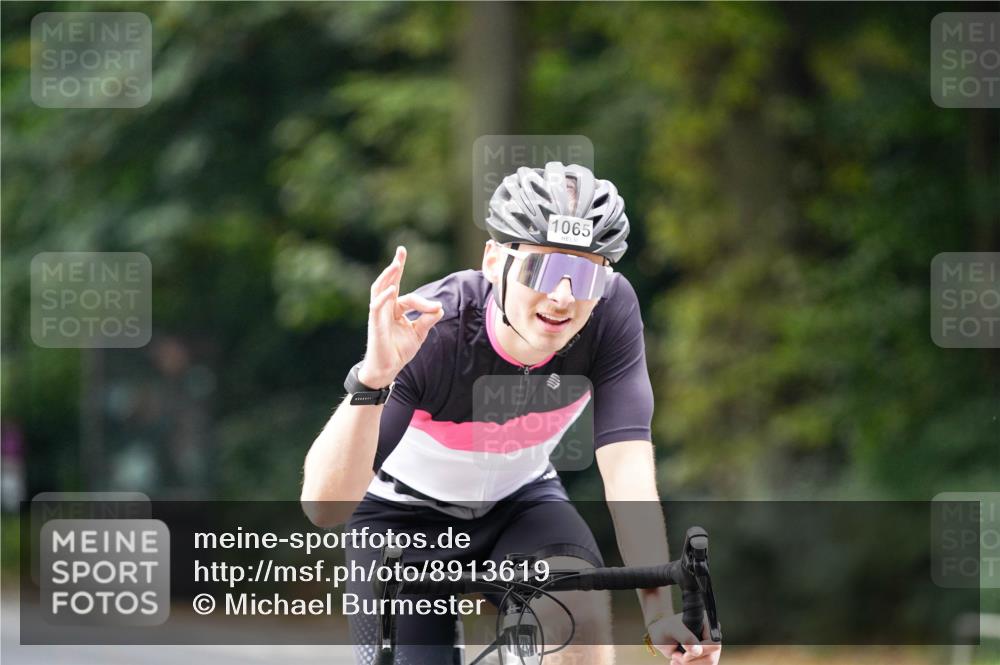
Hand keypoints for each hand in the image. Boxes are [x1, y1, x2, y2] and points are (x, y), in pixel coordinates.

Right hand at [358, 246, 443, 387]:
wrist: (387, 369)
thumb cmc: (399, 350)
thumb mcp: (419, 333)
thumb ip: (428, 319)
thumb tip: (440, 309)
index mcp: (395, 309)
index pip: (409, 297)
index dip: (424, 302)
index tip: (437, 307)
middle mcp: (385, 308)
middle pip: (388, 282)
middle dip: (395, 266)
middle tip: (401, 250)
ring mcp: (378, 314)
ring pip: (380, 289)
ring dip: (388, 276)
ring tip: (395, 264)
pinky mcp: (374, 323)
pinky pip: (377, 306)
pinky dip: (384, 297)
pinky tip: (392, 289)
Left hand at [648, 613, 721, 664]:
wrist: (661, 637)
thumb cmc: (666, 629)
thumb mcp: (673, 630)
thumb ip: (686, 638)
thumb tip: (697, 651)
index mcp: (707, 624)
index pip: (714, 643)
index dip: (701, 651)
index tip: (685, 655)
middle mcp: (711, 637)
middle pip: (711, 658)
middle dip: (691, 661)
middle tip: (675, 656)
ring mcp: (709, 649)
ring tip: (675, 657)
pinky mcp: (704, 658)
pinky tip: (677, 662)